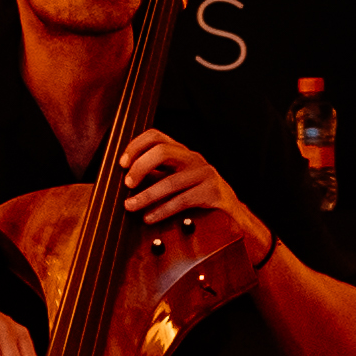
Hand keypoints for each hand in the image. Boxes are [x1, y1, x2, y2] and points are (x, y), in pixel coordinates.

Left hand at [110, 133, 266, 305]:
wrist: (234, 219)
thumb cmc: (199, 202)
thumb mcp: (175, 184)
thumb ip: (155, 179)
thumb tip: (123, 182)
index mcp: (182, 153)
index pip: (156, 136)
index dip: (135, 146)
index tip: (122, 164)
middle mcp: (194, 159)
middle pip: (162, 151)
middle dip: (140, 167)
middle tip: (127, 184)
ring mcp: (205, 175)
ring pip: (170, 181)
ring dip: (146, 195)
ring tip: (131, 207)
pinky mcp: (213, 193)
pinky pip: (182, 201)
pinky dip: (162, 210)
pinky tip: (150, 218)